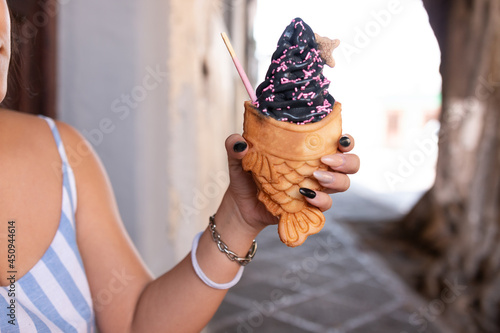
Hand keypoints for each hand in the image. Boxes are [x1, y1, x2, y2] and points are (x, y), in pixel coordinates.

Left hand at [222, 134, 359, 233]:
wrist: (240, 205)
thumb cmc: (245, 174)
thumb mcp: (238, 157)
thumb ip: (236, 145)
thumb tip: (240, 143)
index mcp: (308, 150)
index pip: (337, 141)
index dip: (346, 140)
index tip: (340, 139)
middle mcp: (318, 167)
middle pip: (351, 163)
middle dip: (347, 161)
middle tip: (327, 160)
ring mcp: (316, 188)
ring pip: (344, 184)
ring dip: (336, 180)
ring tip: (316, 178)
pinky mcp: (310, 207)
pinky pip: (325, 205)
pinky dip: (320, 200)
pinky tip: (306, 197)